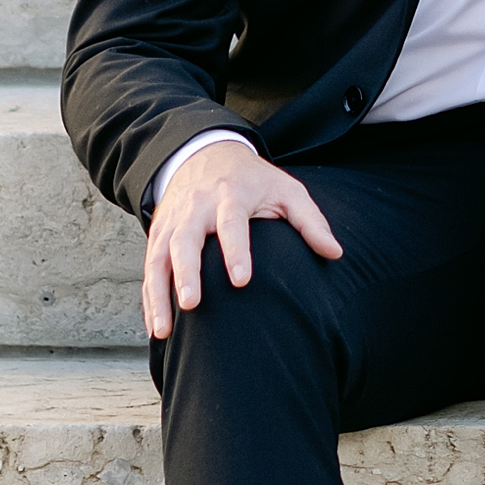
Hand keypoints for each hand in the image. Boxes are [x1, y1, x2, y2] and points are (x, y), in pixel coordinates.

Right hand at [142, 129, 342, 340]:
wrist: (206, 153)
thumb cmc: (253, 181)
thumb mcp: (285, 189)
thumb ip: (310, 221)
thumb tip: (335, 253)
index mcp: (230, 195)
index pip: (231, 222)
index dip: (235, 251)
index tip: (241, 281)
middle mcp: (196, 208)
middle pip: (186, 239)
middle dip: (187, 273)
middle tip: (192, 305)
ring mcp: (173, 222)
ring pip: (159, 257)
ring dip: (159, 294)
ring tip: (164, 331)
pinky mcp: (158, 234)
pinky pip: (149, 268)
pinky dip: (149, 299)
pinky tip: (156, 328)